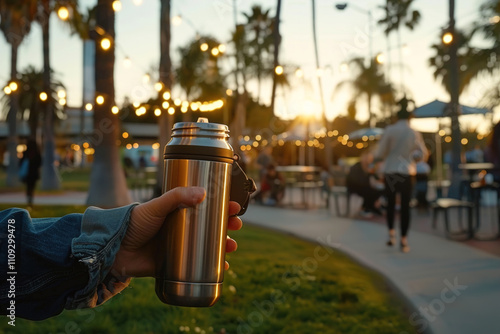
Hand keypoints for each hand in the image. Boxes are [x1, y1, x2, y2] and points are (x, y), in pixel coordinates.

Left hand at [111, 187, 242, 276]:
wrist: (113, 249)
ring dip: (223, 247)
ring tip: (231, 247)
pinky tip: (222, 268)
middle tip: (236, 227)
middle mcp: (180, 229)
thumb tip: (203, 193)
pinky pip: (196, 267)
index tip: (234, 207)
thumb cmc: (133, 223)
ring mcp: (177, 247)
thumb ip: (176, 197)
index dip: (222, 207)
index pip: (205, 206)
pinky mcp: (172, 265)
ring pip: (206, 247)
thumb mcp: (155, 206)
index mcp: (178, 212)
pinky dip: (211, 268)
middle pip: (210, 227)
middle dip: (226, 227)